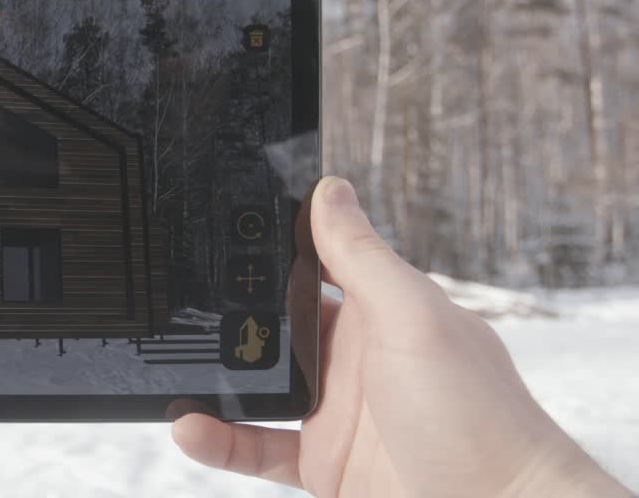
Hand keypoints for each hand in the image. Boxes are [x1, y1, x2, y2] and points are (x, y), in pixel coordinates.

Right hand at [172, 177, 627, 497]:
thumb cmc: (479, 420)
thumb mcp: (413, 320)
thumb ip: (364, 259)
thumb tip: (331, 189)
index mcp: (383, 310)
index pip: (320, 263)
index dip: (276, 245)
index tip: (223, 228)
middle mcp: (356, 356)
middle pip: (277, 324)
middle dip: (230, 315)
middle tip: (179, 306)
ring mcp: (337, 411)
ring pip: (259, 385)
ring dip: (216, 379)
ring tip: (172, 371)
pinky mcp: (322, 462)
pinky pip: (256, 445)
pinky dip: (220, 440)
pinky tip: (190, 428)